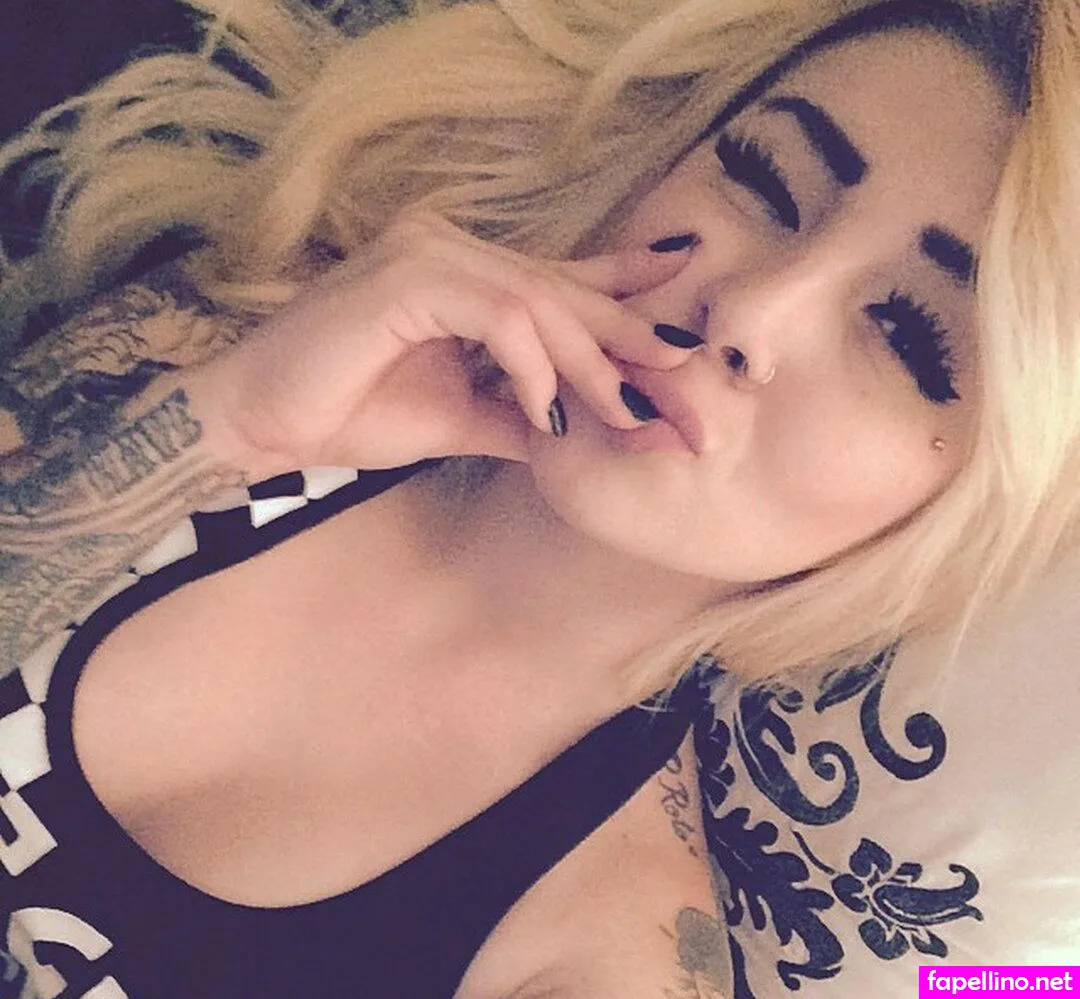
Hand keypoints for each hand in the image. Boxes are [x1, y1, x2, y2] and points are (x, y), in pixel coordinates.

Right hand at [192, 210, 694, 475]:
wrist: (262, 425)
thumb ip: (525, 413)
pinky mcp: (405, 277)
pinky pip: (496, 314)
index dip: (627, 294)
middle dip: (634, 347)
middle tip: (691, 395)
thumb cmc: (349, 413)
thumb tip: (592, 429)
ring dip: (591, 363)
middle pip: (565, 292)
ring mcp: (427, 253)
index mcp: (465, 275)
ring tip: (631, 415)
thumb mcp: (462, 418)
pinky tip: (546, 408)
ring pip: (539, 301)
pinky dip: (530, 363)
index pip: (560, 281)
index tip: (685, 324)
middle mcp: (450, 247)